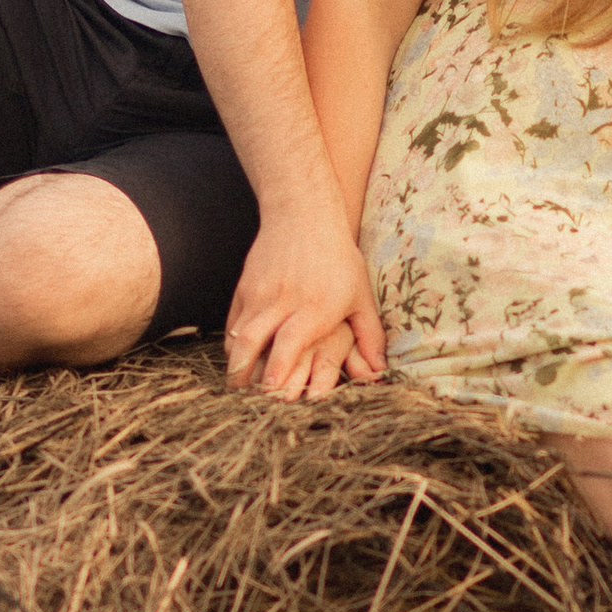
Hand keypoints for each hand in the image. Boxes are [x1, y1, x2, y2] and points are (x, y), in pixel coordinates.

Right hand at [223, 215, 388, 398]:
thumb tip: (380, 372)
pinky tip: (238, 358)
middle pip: (252, 343)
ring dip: (235, 363)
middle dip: (245, 375)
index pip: (287, 345)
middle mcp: (282, 302)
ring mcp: (259, 294)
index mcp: (313, 308)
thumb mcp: (360, 295)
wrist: (303, 214)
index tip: (272, 394)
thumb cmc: (338, 257)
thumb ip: (369, 335)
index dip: (276, 372)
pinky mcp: (244, 287)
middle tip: (245, 398)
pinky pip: (232, 322)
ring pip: (237, 335)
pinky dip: (232, 343)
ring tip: (239, 384)